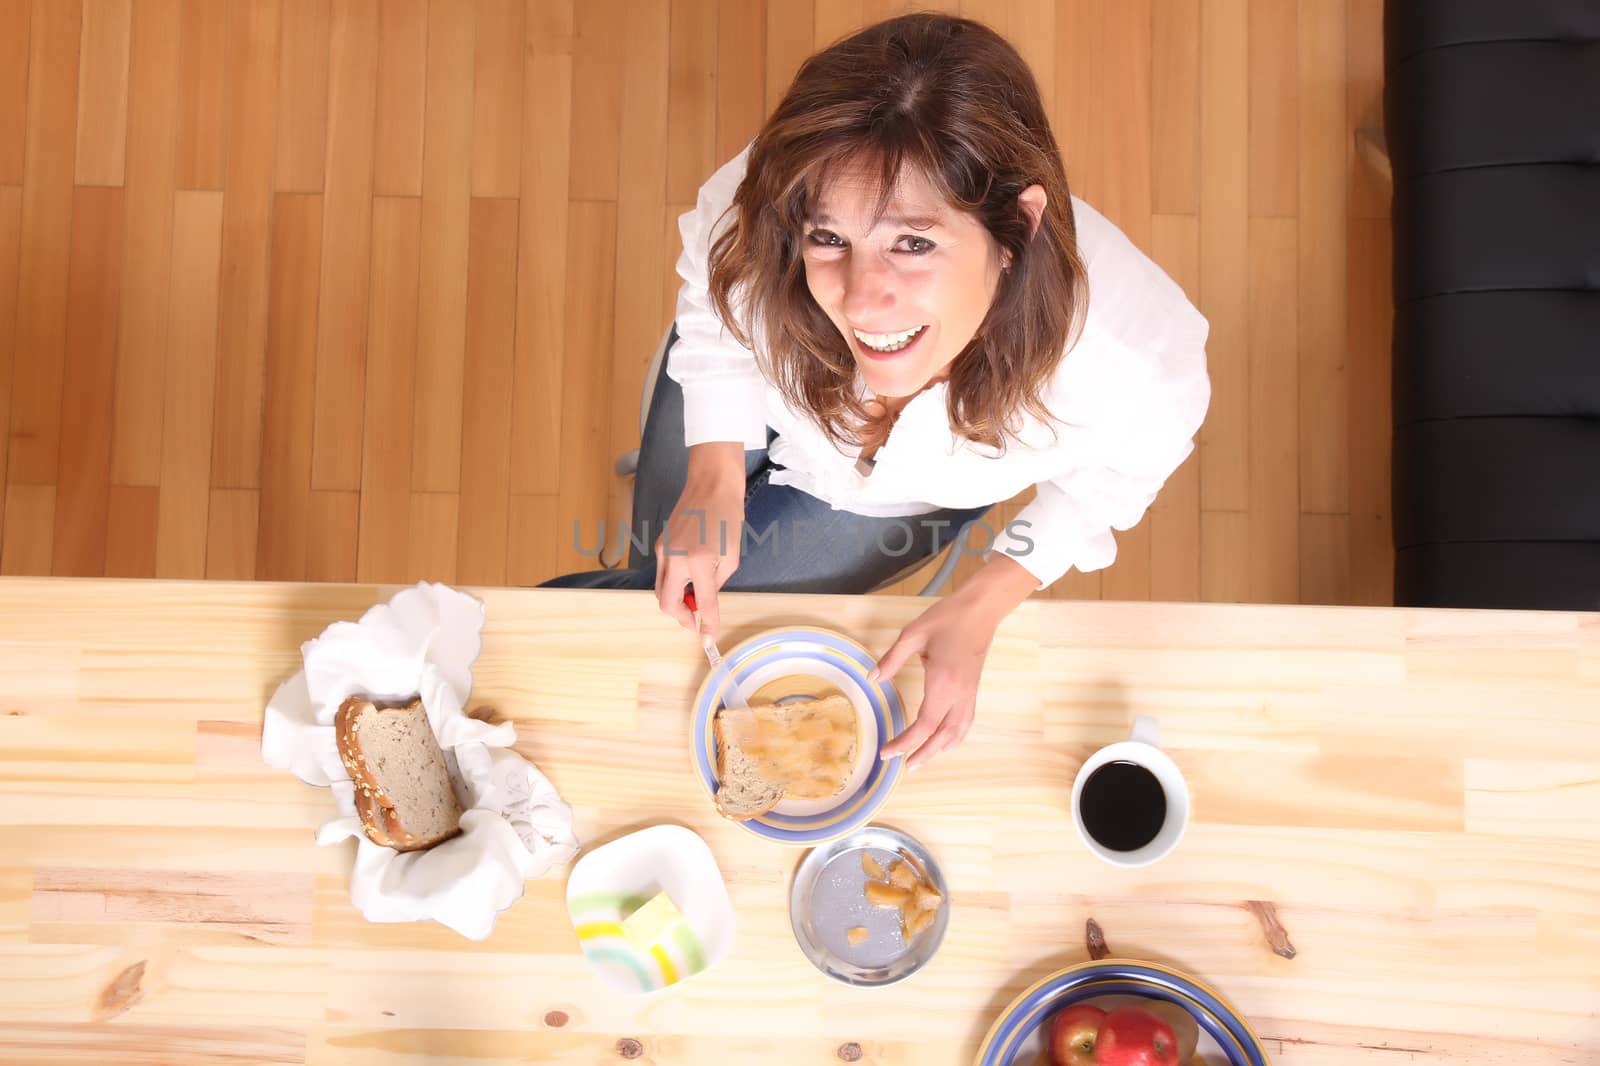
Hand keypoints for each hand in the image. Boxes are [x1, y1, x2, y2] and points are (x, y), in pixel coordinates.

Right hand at [655, 443, 745, 638]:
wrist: (711, 485)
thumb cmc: (727, 517)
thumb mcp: (731, 556)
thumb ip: (716, 583)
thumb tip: (704, 602)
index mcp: (698, 560)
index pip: (702, 603)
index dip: (707, 625)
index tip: (709, 639)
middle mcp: (674, 558)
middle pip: (667, 603)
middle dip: (681, 618)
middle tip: (696, 621)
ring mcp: (662, 551)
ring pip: (660, 590)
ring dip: (676, 601)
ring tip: (695, 599)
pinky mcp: (659, 545)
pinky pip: (661, 574)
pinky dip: (673, 584)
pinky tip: (689, 579)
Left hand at [871, 595, 998, 769]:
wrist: (981, 609)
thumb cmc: (948, 618)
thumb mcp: (913, 634)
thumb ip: (892, 659)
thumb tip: (873, 679)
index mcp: (943, 682)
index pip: (924, 724)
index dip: (904, 742)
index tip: (887, 752)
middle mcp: (959, 693)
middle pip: (943, 736)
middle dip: (924, 754)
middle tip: (905, 766)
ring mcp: (970, 693)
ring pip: (958, 731)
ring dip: (941, 749)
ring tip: (923, 759)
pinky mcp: (974, 688)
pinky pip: (967, 720)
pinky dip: (955, 736)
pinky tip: (946, 740)